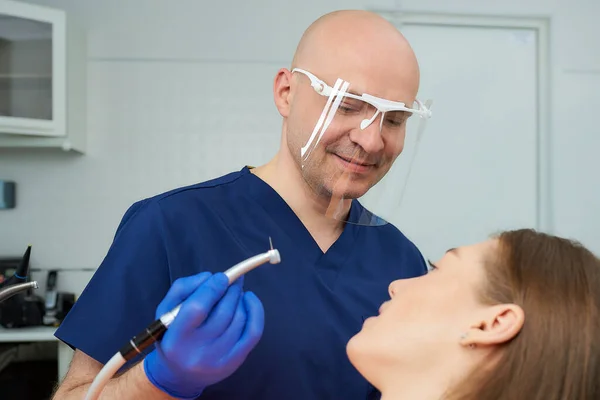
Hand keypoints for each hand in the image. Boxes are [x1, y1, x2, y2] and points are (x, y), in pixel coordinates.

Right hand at [143, 272, 263, 398]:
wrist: (180, 375)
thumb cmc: (173, 335)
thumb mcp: (166, 310)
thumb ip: (183, 288)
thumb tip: (211, 277)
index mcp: (176, 339)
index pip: (197, 308)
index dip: (212, 288)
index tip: (221, 277)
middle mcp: (197, 352)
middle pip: (223, 312)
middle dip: (231, 290)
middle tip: (233, 279)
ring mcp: (218, 359)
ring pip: (239, 319)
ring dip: (240, 298)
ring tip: (235, 292)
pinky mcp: (235, 362)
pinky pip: (253, 332)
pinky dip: (255, 311)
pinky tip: (249, 300)